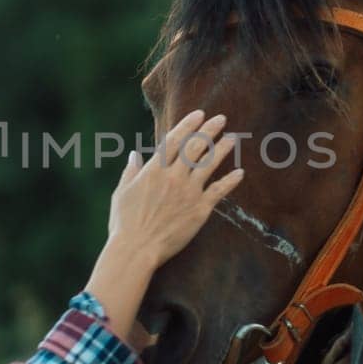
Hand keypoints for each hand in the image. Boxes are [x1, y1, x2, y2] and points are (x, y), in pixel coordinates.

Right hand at [107, 109, 243, 267]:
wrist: (137, 249)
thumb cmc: (124, 223)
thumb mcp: (122, 192)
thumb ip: (131, 171)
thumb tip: (134, 154)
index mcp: (153, 170)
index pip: (174, 139)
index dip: (188, 125)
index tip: (199, 114)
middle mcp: (173, 176)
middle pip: (195, 146)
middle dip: (209, 130)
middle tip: (221, 119)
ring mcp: (188, 192)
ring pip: (209, 164)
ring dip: (222, 149)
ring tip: (232, 138)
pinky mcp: (199, 209)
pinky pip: (218, 191)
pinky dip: (230, 181)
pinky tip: (240, 173)